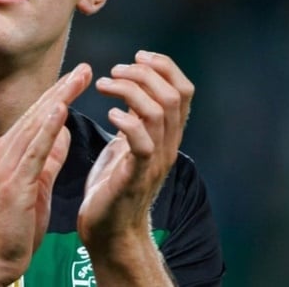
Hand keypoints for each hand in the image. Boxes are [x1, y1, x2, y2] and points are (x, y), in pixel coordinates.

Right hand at [0, 64, 91, 284]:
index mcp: (7, 154)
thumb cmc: (13, 230)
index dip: (58, 97)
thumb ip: (48, 160)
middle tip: (84, 68)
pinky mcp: (12, 183)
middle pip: (35, 115)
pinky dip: (46, 128)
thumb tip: (61, 133)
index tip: (77, 78)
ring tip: (77, 79)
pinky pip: (33, 150)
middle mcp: (2, 153)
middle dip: (60, 90)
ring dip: (57, 100)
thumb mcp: (35, 188)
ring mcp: (4, 167)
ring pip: (34, 125)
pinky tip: (59, 110)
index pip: (36, 119)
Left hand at [78, 51, 193, 252]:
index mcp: (166, 135)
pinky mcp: (135, 176)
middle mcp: (167, 145)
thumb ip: (135, 120)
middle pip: (174, 95)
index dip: (165, 66)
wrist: (109, 232)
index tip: (138, 55)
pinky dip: (127, 122)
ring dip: (129, 90)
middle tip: (114, 70)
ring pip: (159, 112)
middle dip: (144, 73)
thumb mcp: (126, 145)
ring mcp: (154, 161)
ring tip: (104, 85)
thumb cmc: (112, 187)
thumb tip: (130, 89)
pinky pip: (142, 143)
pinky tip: (109, 116)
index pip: (184, 90)